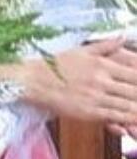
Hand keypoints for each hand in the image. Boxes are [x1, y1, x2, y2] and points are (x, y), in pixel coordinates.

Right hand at [14, 36, 136, 126]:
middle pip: (135, 90)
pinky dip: (128, 119)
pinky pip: (116, 116)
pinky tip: (131, 122)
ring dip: (136, 108)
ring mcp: (96, 97)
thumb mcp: (80, 50)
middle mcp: (101, 80)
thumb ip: (104, 45)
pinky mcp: (89, 112)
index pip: (135, 73)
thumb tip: (122, 36)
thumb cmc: (53, 65)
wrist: (31, 80)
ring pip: (129, 105)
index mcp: (101, 64)